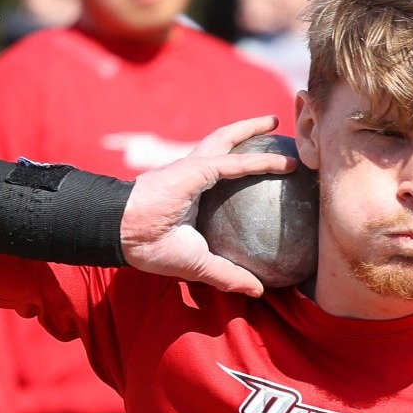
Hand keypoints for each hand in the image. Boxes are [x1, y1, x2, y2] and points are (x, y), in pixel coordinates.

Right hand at [118, 115, 295, 295]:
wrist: (127, 235)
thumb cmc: (155, 248)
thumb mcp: (199, 265)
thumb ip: (229, 274)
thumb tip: (259, 290)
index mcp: (193, 193)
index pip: (221, 176)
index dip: (241, 169)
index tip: (264, 170)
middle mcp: (195, 175)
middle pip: (224, 146)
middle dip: (246, 133)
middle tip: (274, 131)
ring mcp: (194, 168)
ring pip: (228, 140)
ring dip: (252, 128)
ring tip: (276, 122)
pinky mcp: (197, 168)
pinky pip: (237, 164)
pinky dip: (262, 163)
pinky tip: (285, 164)